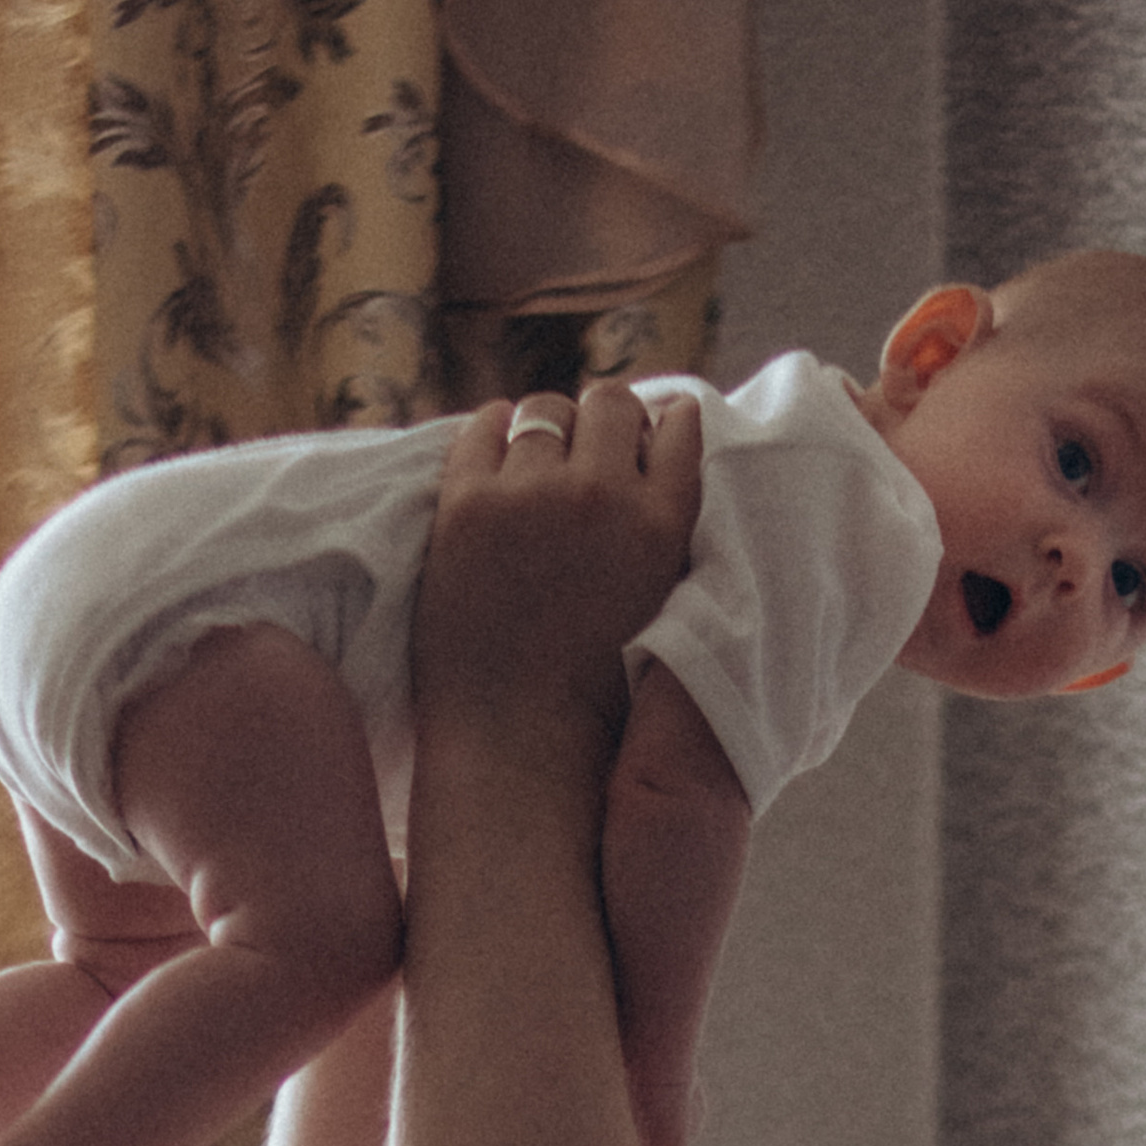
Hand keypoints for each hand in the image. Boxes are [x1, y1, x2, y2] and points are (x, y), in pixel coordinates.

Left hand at [414, 381, 705, 774]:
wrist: (517, 743)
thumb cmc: (598, 699)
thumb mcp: (665, 610)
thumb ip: (669, 539)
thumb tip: (661, 468)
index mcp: (663, 528)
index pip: (679, 426)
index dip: (661, 428)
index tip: (646, 444)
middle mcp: (601, 496)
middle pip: (612, 402)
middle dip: (605, 423)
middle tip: (590, 457)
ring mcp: (529, 495)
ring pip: (546, 409)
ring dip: (549, 431)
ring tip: (541, 467)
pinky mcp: (466, 502)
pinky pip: (483, 426)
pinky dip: (494, 435)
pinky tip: (499, 463)